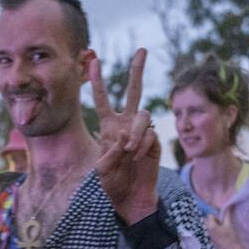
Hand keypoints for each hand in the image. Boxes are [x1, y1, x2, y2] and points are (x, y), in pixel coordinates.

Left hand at [90, 49, 158, 224]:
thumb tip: (125, 136)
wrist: (131, 197)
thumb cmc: (112, 183)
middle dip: (137, 71)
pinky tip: (137, 158)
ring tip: (129, 151)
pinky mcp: (154, 141)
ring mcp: (142, 131)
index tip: (93, 60)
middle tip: (142, 50)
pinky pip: (150, 135)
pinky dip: (142, 146)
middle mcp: (126, 124)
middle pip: (134, 91)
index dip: (97, 81)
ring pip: (143, 116)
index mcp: (109, 126)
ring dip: (135, 133)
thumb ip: (111, 151)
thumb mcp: (102, 169)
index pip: (103, 99)